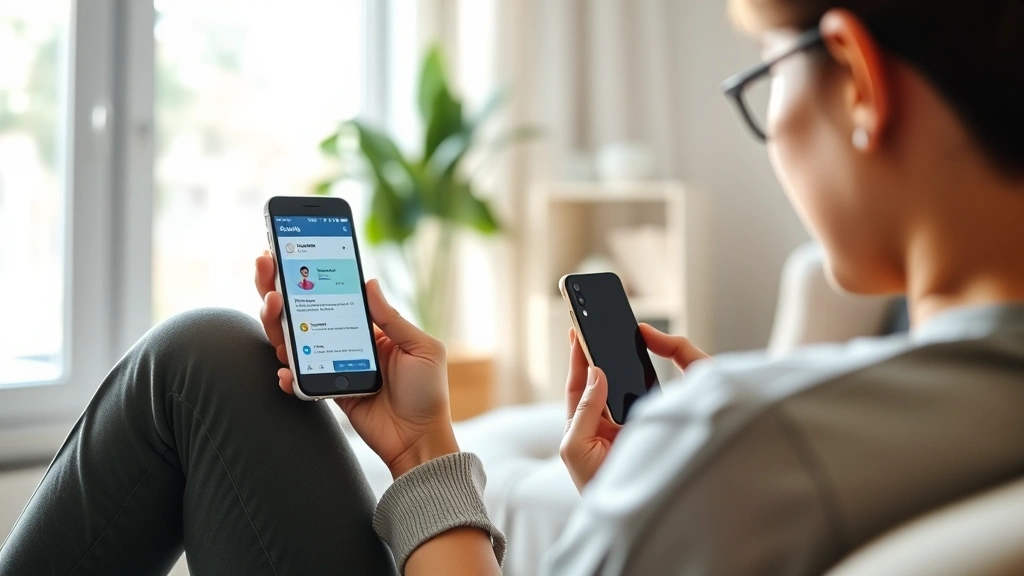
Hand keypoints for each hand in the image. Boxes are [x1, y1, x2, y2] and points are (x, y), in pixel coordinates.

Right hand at [255, 253, 456, 478]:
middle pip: (302, 312)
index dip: (308, 275)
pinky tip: (287, 371)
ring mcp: (331, 366)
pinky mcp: (326, 391)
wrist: (418, 438)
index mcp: (369, 327)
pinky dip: (289, 375)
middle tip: (265, 267)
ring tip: (273, 307)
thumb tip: (368, 282)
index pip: (331, 295)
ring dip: (276, 323)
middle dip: (278, 288)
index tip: (287, 254)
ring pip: (293, 341)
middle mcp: (344, 342)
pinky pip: (300, 380)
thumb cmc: (427, 392)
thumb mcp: (421, 348)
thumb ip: (391, 318)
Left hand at [559, 324, 710, 491]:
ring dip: (618, 364)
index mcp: (581, 424)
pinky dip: (641, 380)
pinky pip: (642, 397)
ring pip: (621, 386)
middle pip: (600, 380)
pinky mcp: (644, 425)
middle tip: (597, 325)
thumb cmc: (593, 484)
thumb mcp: (575, 448)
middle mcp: (603, 421)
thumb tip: (596, 373)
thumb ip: (584, 410)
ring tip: (615, 337)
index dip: (576, 357)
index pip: (578, 383)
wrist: (625, 512)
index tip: (577, 330)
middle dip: (598, 353)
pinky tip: (642, 364)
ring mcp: (624, 423)